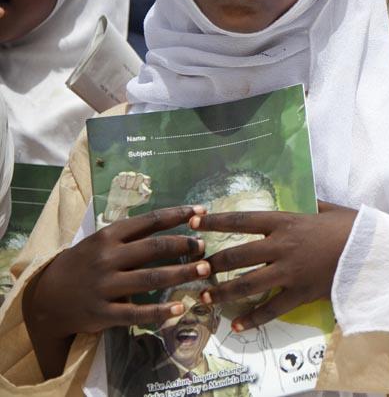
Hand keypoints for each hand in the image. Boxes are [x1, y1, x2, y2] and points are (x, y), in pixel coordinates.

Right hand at [23, 206, 208, 377]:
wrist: (47, 298)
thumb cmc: (84, 264)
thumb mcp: (102, 242)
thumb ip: (133, 235)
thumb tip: (176, 222)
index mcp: (109, 236)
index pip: (150, 221)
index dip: (178, 215)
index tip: (201, 212)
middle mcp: (108, 258)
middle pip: (154, 248)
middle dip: (184, 245)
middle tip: (204, 246)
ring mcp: (105, 286)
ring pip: (150, 278)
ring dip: (181, 273)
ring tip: (203, 270)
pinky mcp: (103, 312)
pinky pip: (136, 313)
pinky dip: (159, 311)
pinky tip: (179, 307)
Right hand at [104, 171, 151, 221]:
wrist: (119, 204)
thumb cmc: (132, 201)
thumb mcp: (142, 200)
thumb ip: (147, 193)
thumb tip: (143, 185)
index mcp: (143, 183)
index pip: (147, 179)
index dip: (144, 183)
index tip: (140, 190)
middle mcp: (137, 178)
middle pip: (140, 175)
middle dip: (136, 184)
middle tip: (132, 189)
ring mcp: (128, 177)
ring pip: (131, 174)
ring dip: (129, 183)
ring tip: (126, 188)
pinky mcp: (120, 177)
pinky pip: (123, 174)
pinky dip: (122, 181)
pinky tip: (121, 186)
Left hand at [191, 203, 358, 330]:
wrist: (374, 252)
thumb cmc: (354, 227)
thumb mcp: (330, 209)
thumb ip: (311, 204)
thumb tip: (303, 196)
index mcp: (287, 222)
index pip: (242, 220)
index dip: (216, 221)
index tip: (194, 222)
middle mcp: (282, 247)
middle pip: (237, 255)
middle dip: (213, 262)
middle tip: (196, 267)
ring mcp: (290, 273)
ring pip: (246, 285)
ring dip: (223, 292)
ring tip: (206, 296)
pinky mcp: (300, 294)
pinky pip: (271, 309)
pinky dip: (252, 319)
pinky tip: (236, 325)